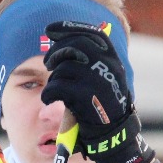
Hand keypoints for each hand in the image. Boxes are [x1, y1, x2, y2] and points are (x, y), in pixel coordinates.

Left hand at [41, 21, 154, 162]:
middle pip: (73, 47)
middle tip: (48, 63)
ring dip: (53, 80)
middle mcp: (107, 66)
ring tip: (55, 90)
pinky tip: (50, 100)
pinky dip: (48, 94)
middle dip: (55, 53)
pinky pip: (56, 87)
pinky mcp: (85, 97)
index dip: (68, 28)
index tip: (49, 30)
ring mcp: (97, 80)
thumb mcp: (103, 77)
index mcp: (112, 58)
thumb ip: (90, 59)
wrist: (114, 134)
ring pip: (62, 69)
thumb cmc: (103, 105)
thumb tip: (63, 40)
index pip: (90, 33)